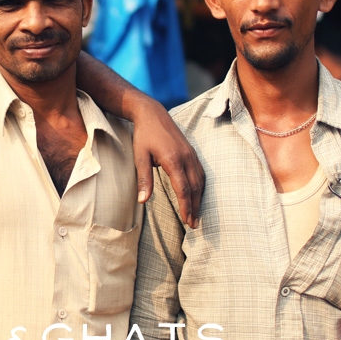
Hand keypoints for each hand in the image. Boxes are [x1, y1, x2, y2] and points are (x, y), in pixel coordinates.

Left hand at [131, 102, 203, 227]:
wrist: (153, 114)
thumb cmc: (144, 136)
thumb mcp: (140, 156)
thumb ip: (144, 179)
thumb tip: (143, 201)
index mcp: (174, 159)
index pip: (183, 188)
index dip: (186, 206)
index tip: (187, 221)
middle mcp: (186, 157)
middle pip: (194, 188)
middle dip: (195, 207)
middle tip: (194, 225)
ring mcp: (192, 154)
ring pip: (200, 181)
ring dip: (199, 199)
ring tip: (196, 215)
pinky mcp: (192, 152)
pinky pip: (200, 173)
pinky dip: (200, 187)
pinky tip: (197, 196)